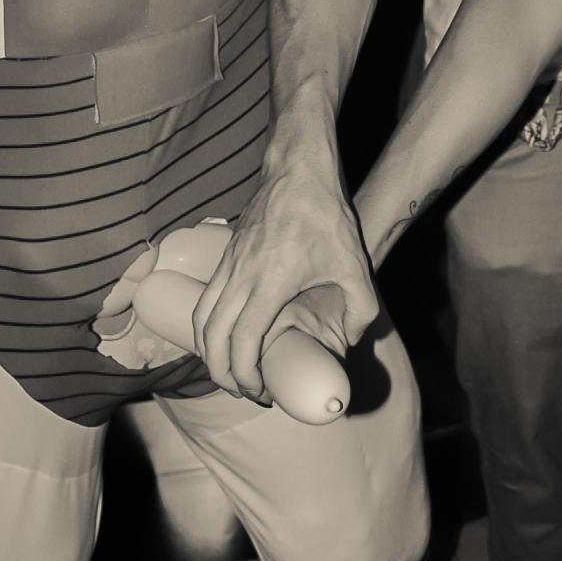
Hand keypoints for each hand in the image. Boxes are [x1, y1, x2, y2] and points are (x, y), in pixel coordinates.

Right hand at [192, 155, 378, 398]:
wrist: (298, 169)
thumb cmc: (326, 215)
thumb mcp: (357, 266)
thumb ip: (361, 309)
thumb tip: (350, 341)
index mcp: (270, 283)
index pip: (243, 341)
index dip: (246, 374)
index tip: (261, 391)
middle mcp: (240, 276)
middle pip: (212, 337)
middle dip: (222, 373)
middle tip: (244, 390)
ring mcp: (228, 264)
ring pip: (201, 319)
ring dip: (209, 352)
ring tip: (230, 370)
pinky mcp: (225, 255)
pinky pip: (204, 300)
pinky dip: (208, 327)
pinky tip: (227, 336)